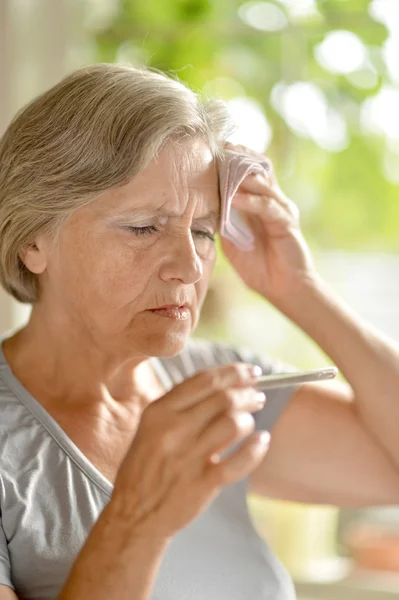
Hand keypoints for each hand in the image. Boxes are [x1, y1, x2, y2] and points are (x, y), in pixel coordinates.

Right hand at [112, 364, 268, 538]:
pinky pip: (239, 461)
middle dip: (247, 393)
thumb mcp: (151, 429)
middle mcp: (173, 430)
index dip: (234, 372)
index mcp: (159, 412)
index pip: (204, 380)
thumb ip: (182, 408)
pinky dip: (256, 448)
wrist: (132, 515)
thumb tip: (226, 386)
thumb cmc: (145, 467)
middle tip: (257, 396)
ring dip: (249, 418)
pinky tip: (262, 440)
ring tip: (251, 420)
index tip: (251, 372)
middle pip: (223, 399)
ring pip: (233, 424)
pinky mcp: (202, 484)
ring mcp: (188, 458)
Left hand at [221, 144, 316, 303]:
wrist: (284, 288)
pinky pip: (266, 207)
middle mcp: (273, 201)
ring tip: (224, 164)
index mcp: (260, 204)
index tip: (212, 149)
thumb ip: (223, 224)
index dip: (233, 160)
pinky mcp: (287, 222)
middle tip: (220, 146)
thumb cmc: (259, 267)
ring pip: (263, 183)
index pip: (248, 173)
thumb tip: (203, 210)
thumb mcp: (233, 242)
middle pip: (258, 169)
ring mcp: (281, 210)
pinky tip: (233, 198)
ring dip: (242, 174)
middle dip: (239, 157)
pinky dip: (250, 201)